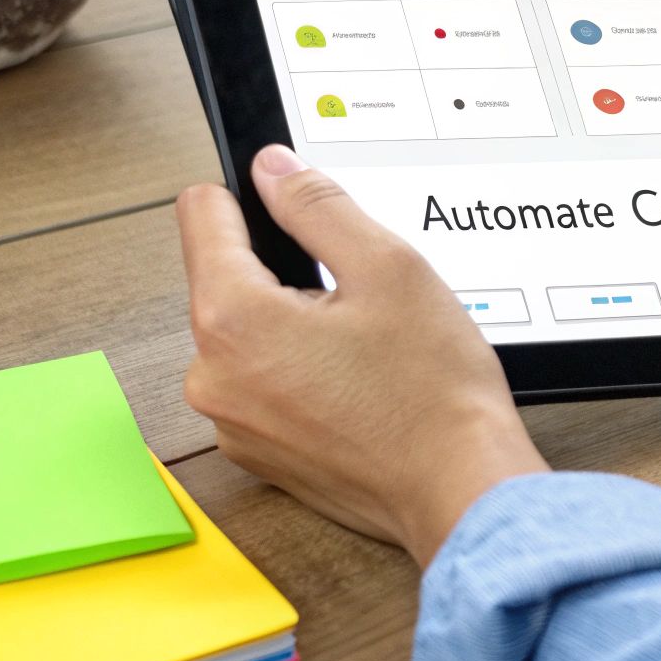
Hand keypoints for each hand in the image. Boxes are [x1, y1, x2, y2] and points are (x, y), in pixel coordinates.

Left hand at [174, 144, 548, 566]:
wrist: (460, 490)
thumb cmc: (432, 394)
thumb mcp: (388, 266)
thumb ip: (318, 205)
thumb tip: (273, 170)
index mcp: (232, 321)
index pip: (200, 216)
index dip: (248, 196)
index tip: (287, 202)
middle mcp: (213, 378)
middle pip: (225, 280)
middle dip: (283, 274)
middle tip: (356, 296)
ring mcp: (232, 423)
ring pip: (248, 336)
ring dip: (293, 327)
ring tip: (364, 347)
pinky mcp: (258, 454)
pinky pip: (263, 385)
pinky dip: (300, 374)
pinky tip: (357, 384)